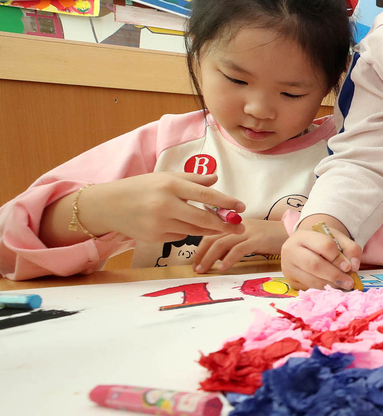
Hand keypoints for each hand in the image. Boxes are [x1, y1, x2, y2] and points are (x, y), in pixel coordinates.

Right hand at [76, 172, 243, 242]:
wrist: (108, 206)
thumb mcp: (165, 177)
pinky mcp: (155, 238)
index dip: (226, 202)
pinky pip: (180, 236)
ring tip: (220, 226)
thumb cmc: (140, 188)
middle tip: (240, 227)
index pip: (206, 194)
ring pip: (194, 229)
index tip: (241, 207)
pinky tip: (178, 224)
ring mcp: (159, 223)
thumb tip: (216, 180)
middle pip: (204, 218)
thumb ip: (192, 179)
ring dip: (208, 229)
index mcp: (170, 185)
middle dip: (225, 224)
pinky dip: (185, 231)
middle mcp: (165, 205)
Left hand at [193, 219, 287, 272]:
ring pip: (222, 243)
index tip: (195, 260)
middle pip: (213, 237)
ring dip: (210, 258)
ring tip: (204, 269)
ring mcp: (248, 232)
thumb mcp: (250, 238)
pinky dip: (228, 259)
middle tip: (196, 267)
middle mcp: (239, 226)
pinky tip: (223, 268)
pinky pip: (238, 249)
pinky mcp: (257, 240)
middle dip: (201, 253)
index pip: (211, 232)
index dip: (200, 246)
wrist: (293, 233)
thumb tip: (218, 256)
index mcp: (235, 224)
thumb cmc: (273, 238)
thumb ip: (235, 244)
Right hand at [281, 215, 361, 289]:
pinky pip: (309, 288)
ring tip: (343, 284)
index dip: (338, 258)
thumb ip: (350, 248)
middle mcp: (290, 250)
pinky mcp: (290, 281)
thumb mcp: (337, 238)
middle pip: (315, 265)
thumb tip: (354, 266)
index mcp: (303, 236)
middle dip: (335, 275)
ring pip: (311, 280)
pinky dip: (323, 289)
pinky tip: (332, 285)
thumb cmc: (322, 242)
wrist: (305, 247)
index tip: (349, 267)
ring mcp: (288, 267)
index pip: (324, 246)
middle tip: (349, 282)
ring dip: (331, 284)